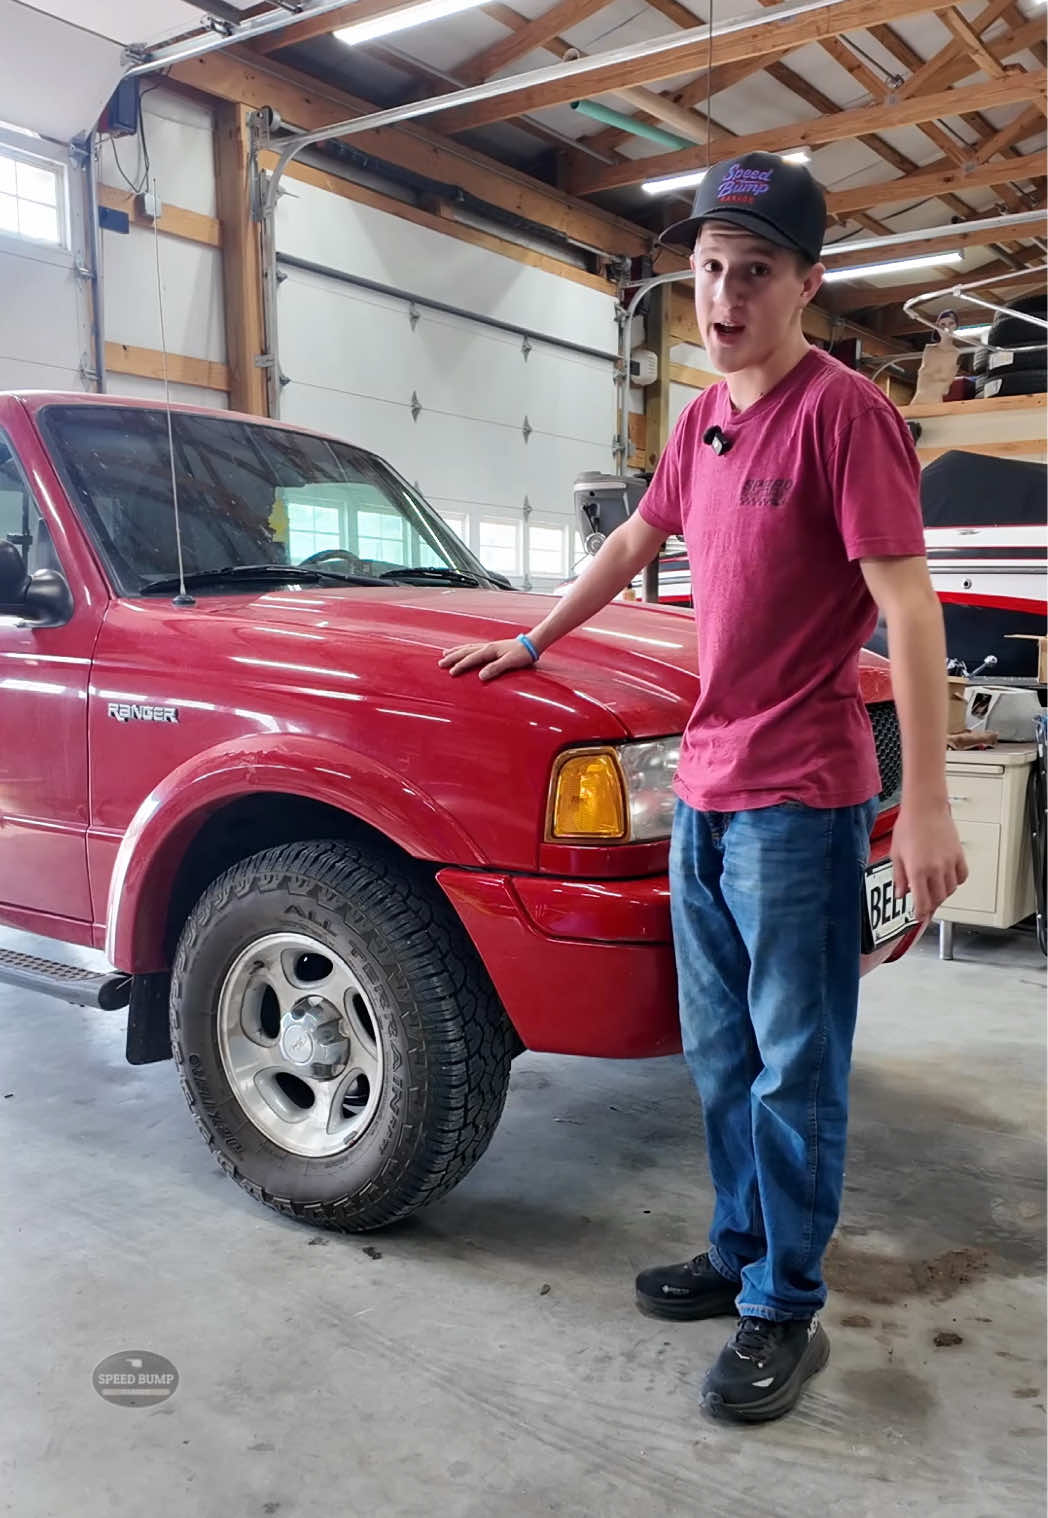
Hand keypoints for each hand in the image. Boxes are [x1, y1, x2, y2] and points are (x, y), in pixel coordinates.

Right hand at [439, 637, 535, 680]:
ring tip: (445, 654)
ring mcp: (488, 646)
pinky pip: (473, 648)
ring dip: (456, 652)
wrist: (531, 645)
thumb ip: (495, 668)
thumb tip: (481, 676)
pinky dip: (464, 649)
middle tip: (440, 663)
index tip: (451, 672)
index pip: (471, 658)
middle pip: (465, 651)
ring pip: (467, 648)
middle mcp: (486, 647)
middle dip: (453, 657)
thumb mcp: (510, 662)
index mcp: (489, 650)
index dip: (461, 665)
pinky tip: (463, 652)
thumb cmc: (522, 654)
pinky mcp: (491, 648)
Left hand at [890, 801, 967, 919]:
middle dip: (930, 904)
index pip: (922, 903)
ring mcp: (949, 863)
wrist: (925, 807)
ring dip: (942, 894)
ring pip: (950, 890)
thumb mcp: (896, 854)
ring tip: (934, 889)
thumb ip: (899, 877)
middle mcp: (935, 869)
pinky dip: (955, 882)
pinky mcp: (958, 855)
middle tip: (924, 904)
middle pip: (937, 899)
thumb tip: (900, 893)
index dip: (920, 914)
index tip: (918, 918)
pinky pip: (962, 877)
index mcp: (917, 870)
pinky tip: (947, 879)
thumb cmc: (909, 825)